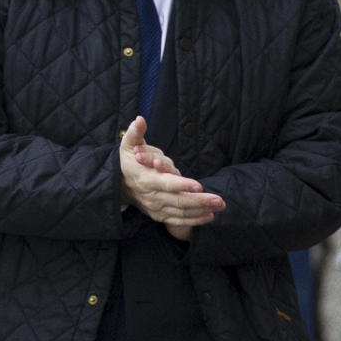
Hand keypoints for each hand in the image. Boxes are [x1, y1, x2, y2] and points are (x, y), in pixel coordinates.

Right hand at [119, 117, 223, 238]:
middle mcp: (151, 196)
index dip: (182, 185)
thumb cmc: (129, 161)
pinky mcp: (160, 215)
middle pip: (178, 201)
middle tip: (219, 199)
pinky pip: (179, 221)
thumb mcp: (128, 144)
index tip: (199, 185)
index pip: (166, 183)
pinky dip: (194, 220)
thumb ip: (135, 133)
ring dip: (202, 211)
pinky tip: (209, 216)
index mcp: (145, 179)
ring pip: (181, 212)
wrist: (120, 184)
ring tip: (219, 206)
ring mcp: (156, 208)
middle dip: (200, 200)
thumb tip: (139, 120)